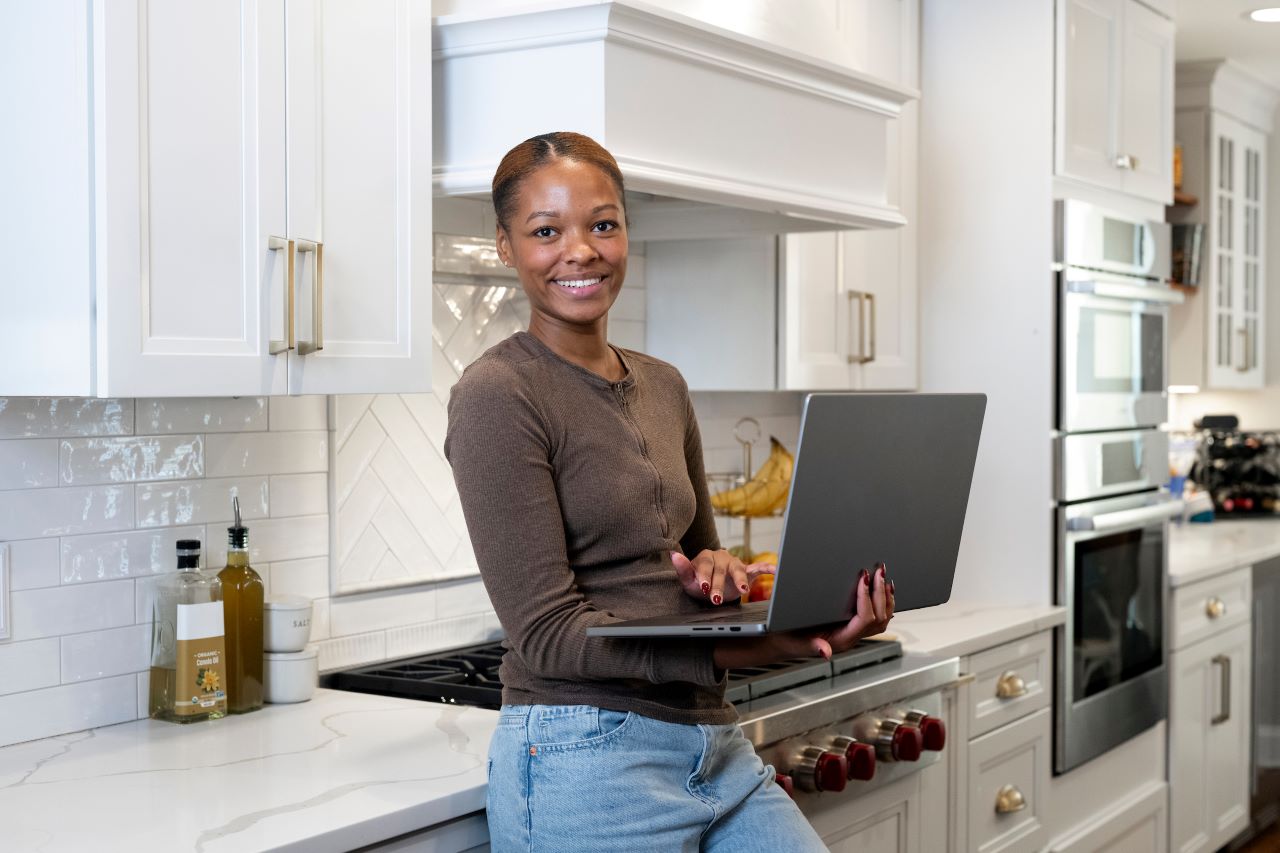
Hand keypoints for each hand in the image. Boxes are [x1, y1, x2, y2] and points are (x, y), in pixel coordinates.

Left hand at [671, 549, 775, 605]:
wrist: (710, 587)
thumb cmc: (698, 582)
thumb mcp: (688, 579)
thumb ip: (682, 568)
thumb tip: (673, 554)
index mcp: (706, 557)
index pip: (705, 565)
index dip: (704, 576)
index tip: (703, 587)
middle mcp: (722, 557)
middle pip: (721, 570)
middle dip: (719, 585)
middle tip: (717, 599)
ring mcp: (735, 563)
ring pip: (739, 569)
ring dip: (740, 579)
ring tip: (743, 590)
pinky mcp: (747, 570)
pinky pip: (758, 568)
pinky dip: (767, 568)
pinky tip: (775, 570)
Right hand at [713, 563, 895, 668]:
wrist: (782, 641)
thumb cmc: (787, 637)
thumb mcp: (796, 640)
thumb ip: (812, 645)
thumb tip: (825, 652)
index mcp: (841, 640)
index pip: (864, 619)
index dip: (867, 598)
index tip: (862, 577)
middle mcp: (851, 637)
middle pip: (878, 618)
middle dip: (880, 593)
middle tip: (878, 571)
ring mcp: (853, 633)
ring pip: (882, 619)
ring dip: (885, 597)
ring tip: (883, 577)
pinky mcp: (851, 626)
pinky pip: (876, 618)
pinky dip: (882, 602)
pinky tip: (881, 589)